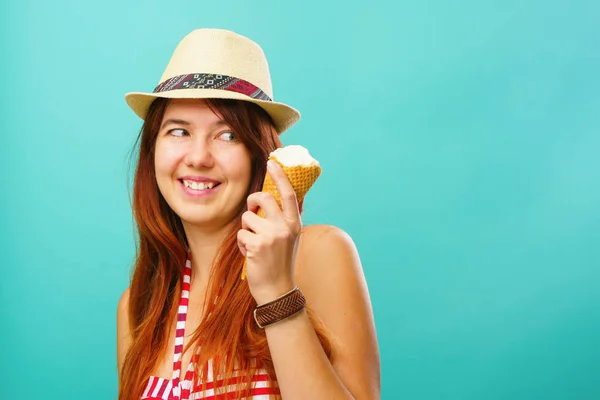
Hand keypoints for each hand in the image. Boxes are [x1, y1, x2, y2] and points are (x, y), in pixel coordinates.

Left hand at [237, 160, 301, 303]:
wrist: (277, 290)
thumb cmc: (280, 262)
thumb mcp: (289, 238)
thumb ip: (283, 219)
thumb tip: (274, 197)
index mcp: (294, 223)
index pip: (288, 194)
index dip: (280, 176)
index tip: (272, 162)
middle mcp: (285, 227)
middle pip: (262, 198)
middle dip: (251, 201)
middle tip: (251, 211)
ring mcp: (272, 236)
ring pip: (247, 217)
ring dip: (245, 230)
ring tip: (253, 243)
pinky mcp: (257, 245)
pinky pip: (240, 234)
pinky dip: (241, 244)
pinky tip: (249, 254)